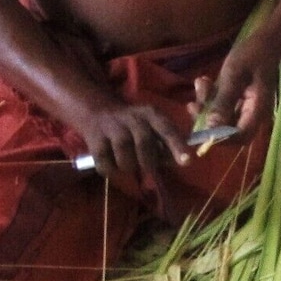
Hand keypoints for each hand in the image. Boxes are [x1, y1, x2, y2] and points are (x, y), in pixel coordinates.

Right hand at [66, 102, 194, 196]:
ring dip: (128, 167)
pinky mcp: (94, 139)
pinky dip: (111, 170)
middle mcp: (132, 118)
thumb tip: (178, 162)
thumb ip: (166, 143)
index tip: (186, 161)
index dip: (177, 145)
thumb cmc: (133, 125)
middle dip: (148, 162)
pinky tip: (112, 165)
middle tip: (147, 168)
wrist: (98, 110)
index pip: (167, 129)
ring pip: (125, 156)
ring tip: (128, 164)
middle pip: (144, 144)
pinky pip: (105, 163)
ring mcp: (111, 127)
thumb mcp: (152, 126)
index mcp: (151, 114)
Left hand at [197, 40, 280, 132]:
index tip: (200, 127)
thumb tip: (211, 127)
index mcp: (257, 110)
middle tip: (192, 104)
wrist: (266, 39)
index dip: (220, 137)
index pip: (240, 137)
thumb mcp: (234, 74)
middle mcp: (253, 113)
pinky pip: (223, 106)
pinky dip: (212, 97)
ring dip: (207, 105)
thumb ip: (224, 100)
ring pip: (222, 117)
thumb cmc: (253, 53)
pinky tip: (204, 81)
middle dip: (207, 119)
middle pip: (228, 130)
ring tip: (200, 83)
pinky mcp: (240, 99)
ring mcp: (247, 107)